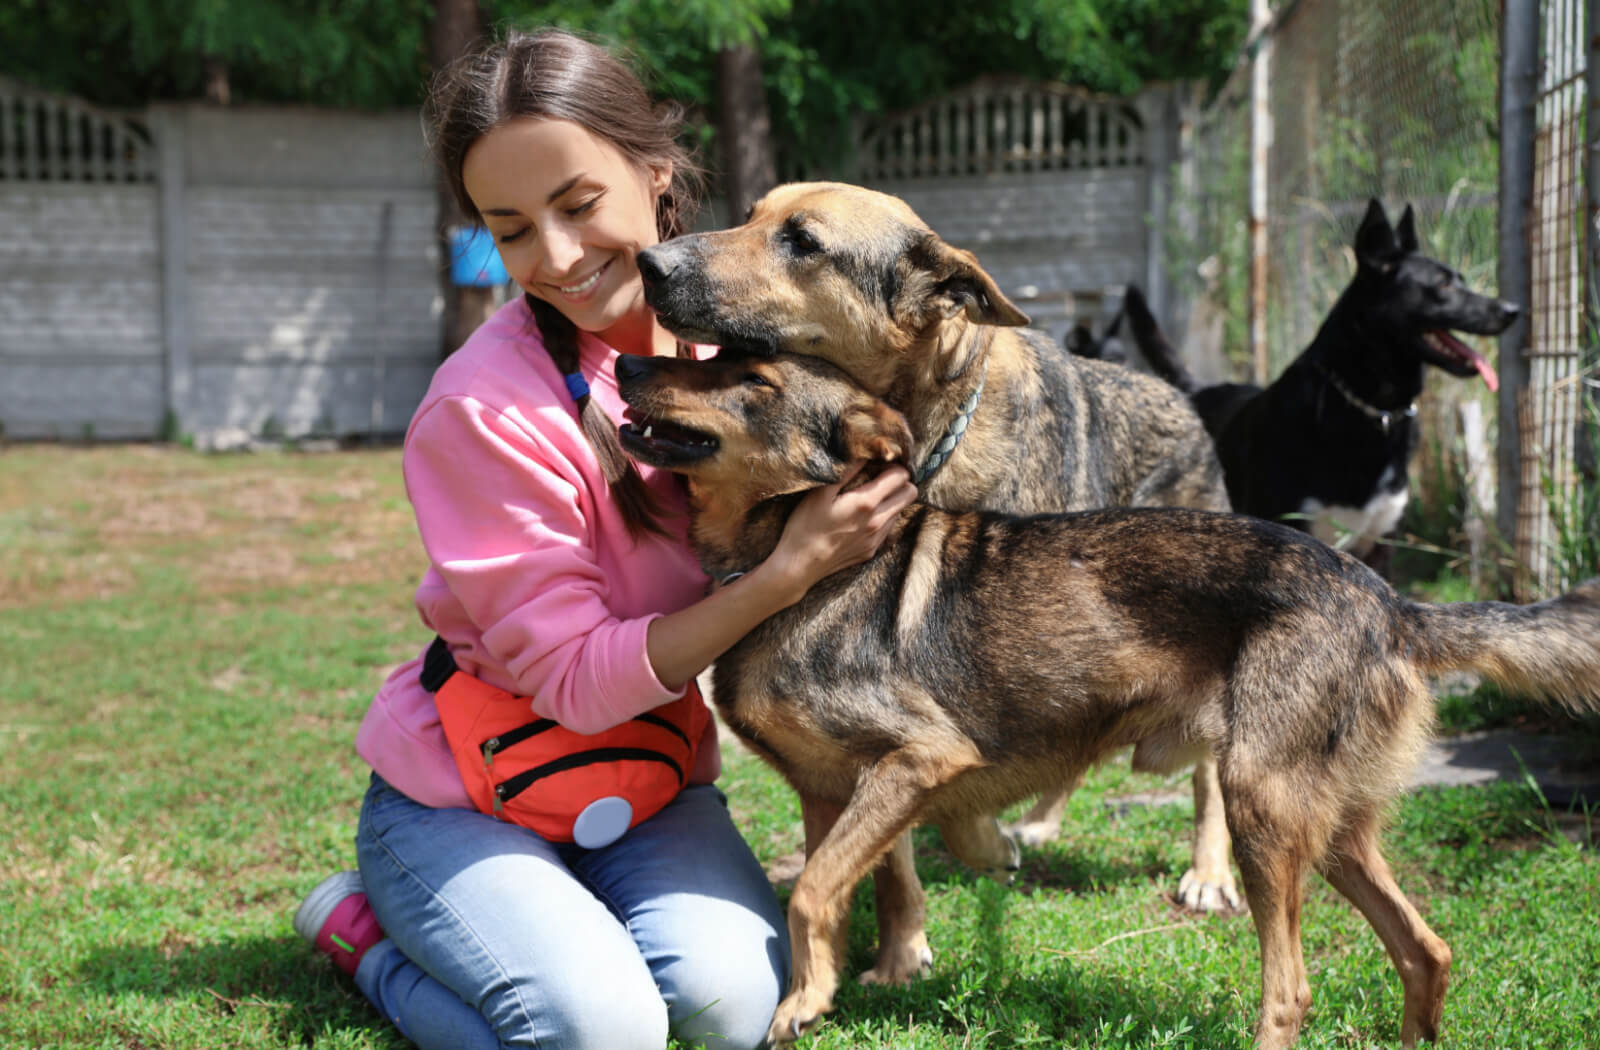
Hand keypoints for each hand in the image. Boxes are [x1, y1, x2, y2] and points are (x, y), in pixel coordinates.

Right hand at [765, 461, 917, 599]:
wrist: (799, 566)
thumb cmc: (805, 526)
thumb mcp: (820, 492)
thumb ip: (846, 471)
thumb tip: (864, 453)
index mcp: (866, 503)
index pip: (901, 476)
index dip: (892, 465)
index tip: (878, 464)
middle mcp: (878, 522)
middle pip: (910, 493)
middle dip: (900, 481)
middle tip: (880, 477)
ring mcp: (876, 539)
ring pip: (900, 510)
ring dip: (891, 500)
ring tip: (867, 497)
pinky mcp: (871, 551)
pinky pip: (887, 528)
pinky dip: (881, 517)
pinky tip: (859, 518)